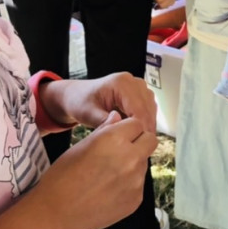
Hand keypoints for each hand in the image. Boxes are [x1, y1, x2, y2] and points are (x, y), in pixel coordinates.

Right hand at [36, 113, 157, 228]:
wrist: (58, 213)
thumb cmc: (63, 176)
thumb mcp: (80, 146)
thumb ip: (105, 130)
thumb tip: (117, 117)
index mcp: (115, 140)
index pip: (137, 123)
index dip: (128, 128)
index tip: (120, 134)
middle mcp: (131, 158)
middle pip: (151, 141)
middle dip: (140, 141)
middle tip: (123, 149)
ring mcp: (136, 181)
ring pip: (144, 163)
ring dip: (133, 163)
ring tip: (109, 174)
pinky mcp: (136, 199)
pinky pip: (138, 184)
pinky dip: (128, 184)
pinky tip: (108, 190)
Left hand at [41, 74, 156, 134]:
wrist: (77, 95)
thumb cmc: (80, 101)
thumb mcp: (88, 113)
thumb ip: (104, 121)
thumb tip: (121, 129)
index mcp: (120, 83)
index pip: (138, 107)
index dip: (141, 126)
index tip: (139, 142)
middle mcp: (131, 81)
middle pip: (147, 107)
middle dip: (146, 127)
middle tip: (143, 147)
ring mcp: (137, 86)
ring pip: (151, 108)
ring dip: (148, 124)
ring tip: (141, 141)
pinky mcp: (138, 93)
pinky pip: (148, 108)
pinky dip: (146, 121)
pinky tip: (140, 133)